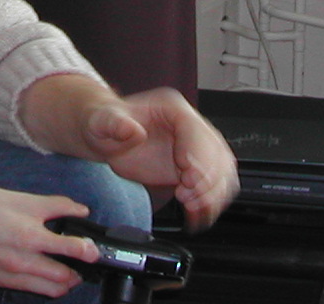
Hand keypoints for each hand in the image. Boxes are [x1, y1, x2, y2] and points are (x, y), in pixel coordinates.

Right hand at [0, 183, 97, 296]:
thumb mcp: (14, 196)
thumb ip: (51, 205)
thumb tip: (79, 209)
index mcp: (28, 235)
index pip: (73, 250)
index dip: (90, 250)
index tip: (96, 247)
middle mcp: (21, 262)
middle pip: (66, 279)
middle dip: (80, 271)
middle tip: (82, 258)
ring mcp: (9, 276)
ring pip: (50, 290)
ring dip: (63, 282)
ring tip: (65, 265)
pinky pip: (29, 290)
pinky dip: (42, 283)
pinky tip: (39, 266)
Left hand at [83, 88, 239, 230]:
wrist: (105, 136)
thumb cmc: (105, 124)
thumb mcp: (102, 121)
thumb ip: (115, 124)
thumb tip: (133, 131)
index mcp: (172, 108)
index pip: (196, 129)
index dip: (198, 155)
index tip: (189, 178)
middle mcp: (188, 126)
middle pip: (216, 151)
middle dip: (207, 179)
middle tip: (189, 197)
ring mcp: (194, 148)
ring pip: (221, 170)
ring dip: (213, 193)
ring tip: (193, 207)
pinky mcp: (192, 169)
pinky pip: (214, 185)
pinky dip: (211, 202)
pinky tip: (198, 214)